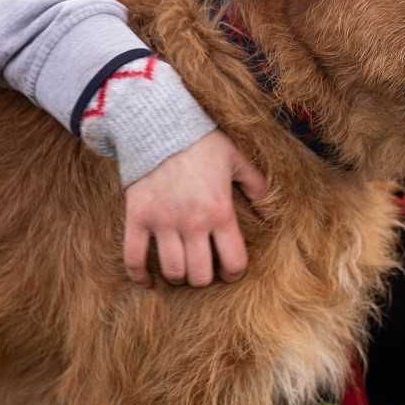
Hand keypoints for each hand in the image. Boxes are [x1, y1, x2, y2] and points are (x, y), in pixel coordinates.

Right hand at [122, 129, 267, 287]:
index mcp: (220, 211)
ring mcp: (162, 222)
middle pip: (200, 275)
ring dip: (178, 277)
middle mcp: (193, 222)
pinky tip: (148, 281)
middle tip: (204, 269)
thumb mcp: (236, 159)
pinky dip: (139, 275)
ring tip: (181, 269)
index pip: (233, 262)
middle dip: (204, 277)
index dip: (234, 272)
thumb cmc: (202, 142)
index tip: (230, 270)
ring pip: (172, 271)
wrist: (160, 123)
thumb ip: (256, 185)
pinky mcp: (137, 218)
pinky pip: (134, 258)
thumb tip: (271, 211)